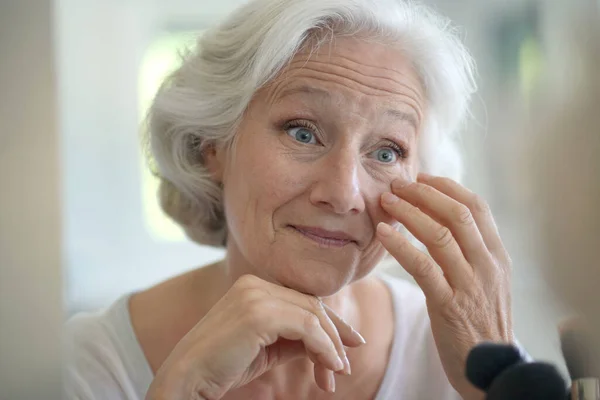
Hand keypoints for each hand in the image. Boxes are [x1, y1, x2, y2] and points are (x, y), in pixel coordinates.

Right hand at [145, 274, 365, 399]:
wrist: (187, 379)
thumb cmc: (223, 367)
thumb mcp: (267, 349)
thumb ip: (295, 339)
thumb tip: (330, 345)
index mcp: (253, 287)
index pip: (302, 300)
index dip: (329, 324)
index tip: (348, 346)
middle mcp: (255, 284)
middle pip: (311, 306)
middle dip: (334, 337)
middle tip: (344, 366)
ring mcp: (255, 295)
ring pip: (312, 316)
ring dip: (330, 347)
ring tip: (336, 374)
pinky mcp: (258, 313)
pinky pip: (306, 327)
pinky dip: (323, 348)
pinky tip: (329, 367)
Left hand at [376, 173, 512, 399]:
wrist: (492, 370)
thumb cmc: (480, 323)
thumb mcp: (486, 282)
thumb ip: (471, 252)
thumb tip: (441, 219)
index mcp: (497, 256)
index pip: (476, 207)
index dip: (447, 187)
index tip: (422, 177)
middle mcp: (487, 265)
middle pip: (458, 213)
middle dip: (425, 193)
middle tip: (398, 184)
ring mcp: (470, 284)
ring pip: (441, 235)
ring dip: (410, 213)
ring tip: (386, 201)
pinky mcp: (449, 305)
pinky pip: (423, 266)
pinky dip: (401, 245)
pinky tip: (382, 233)